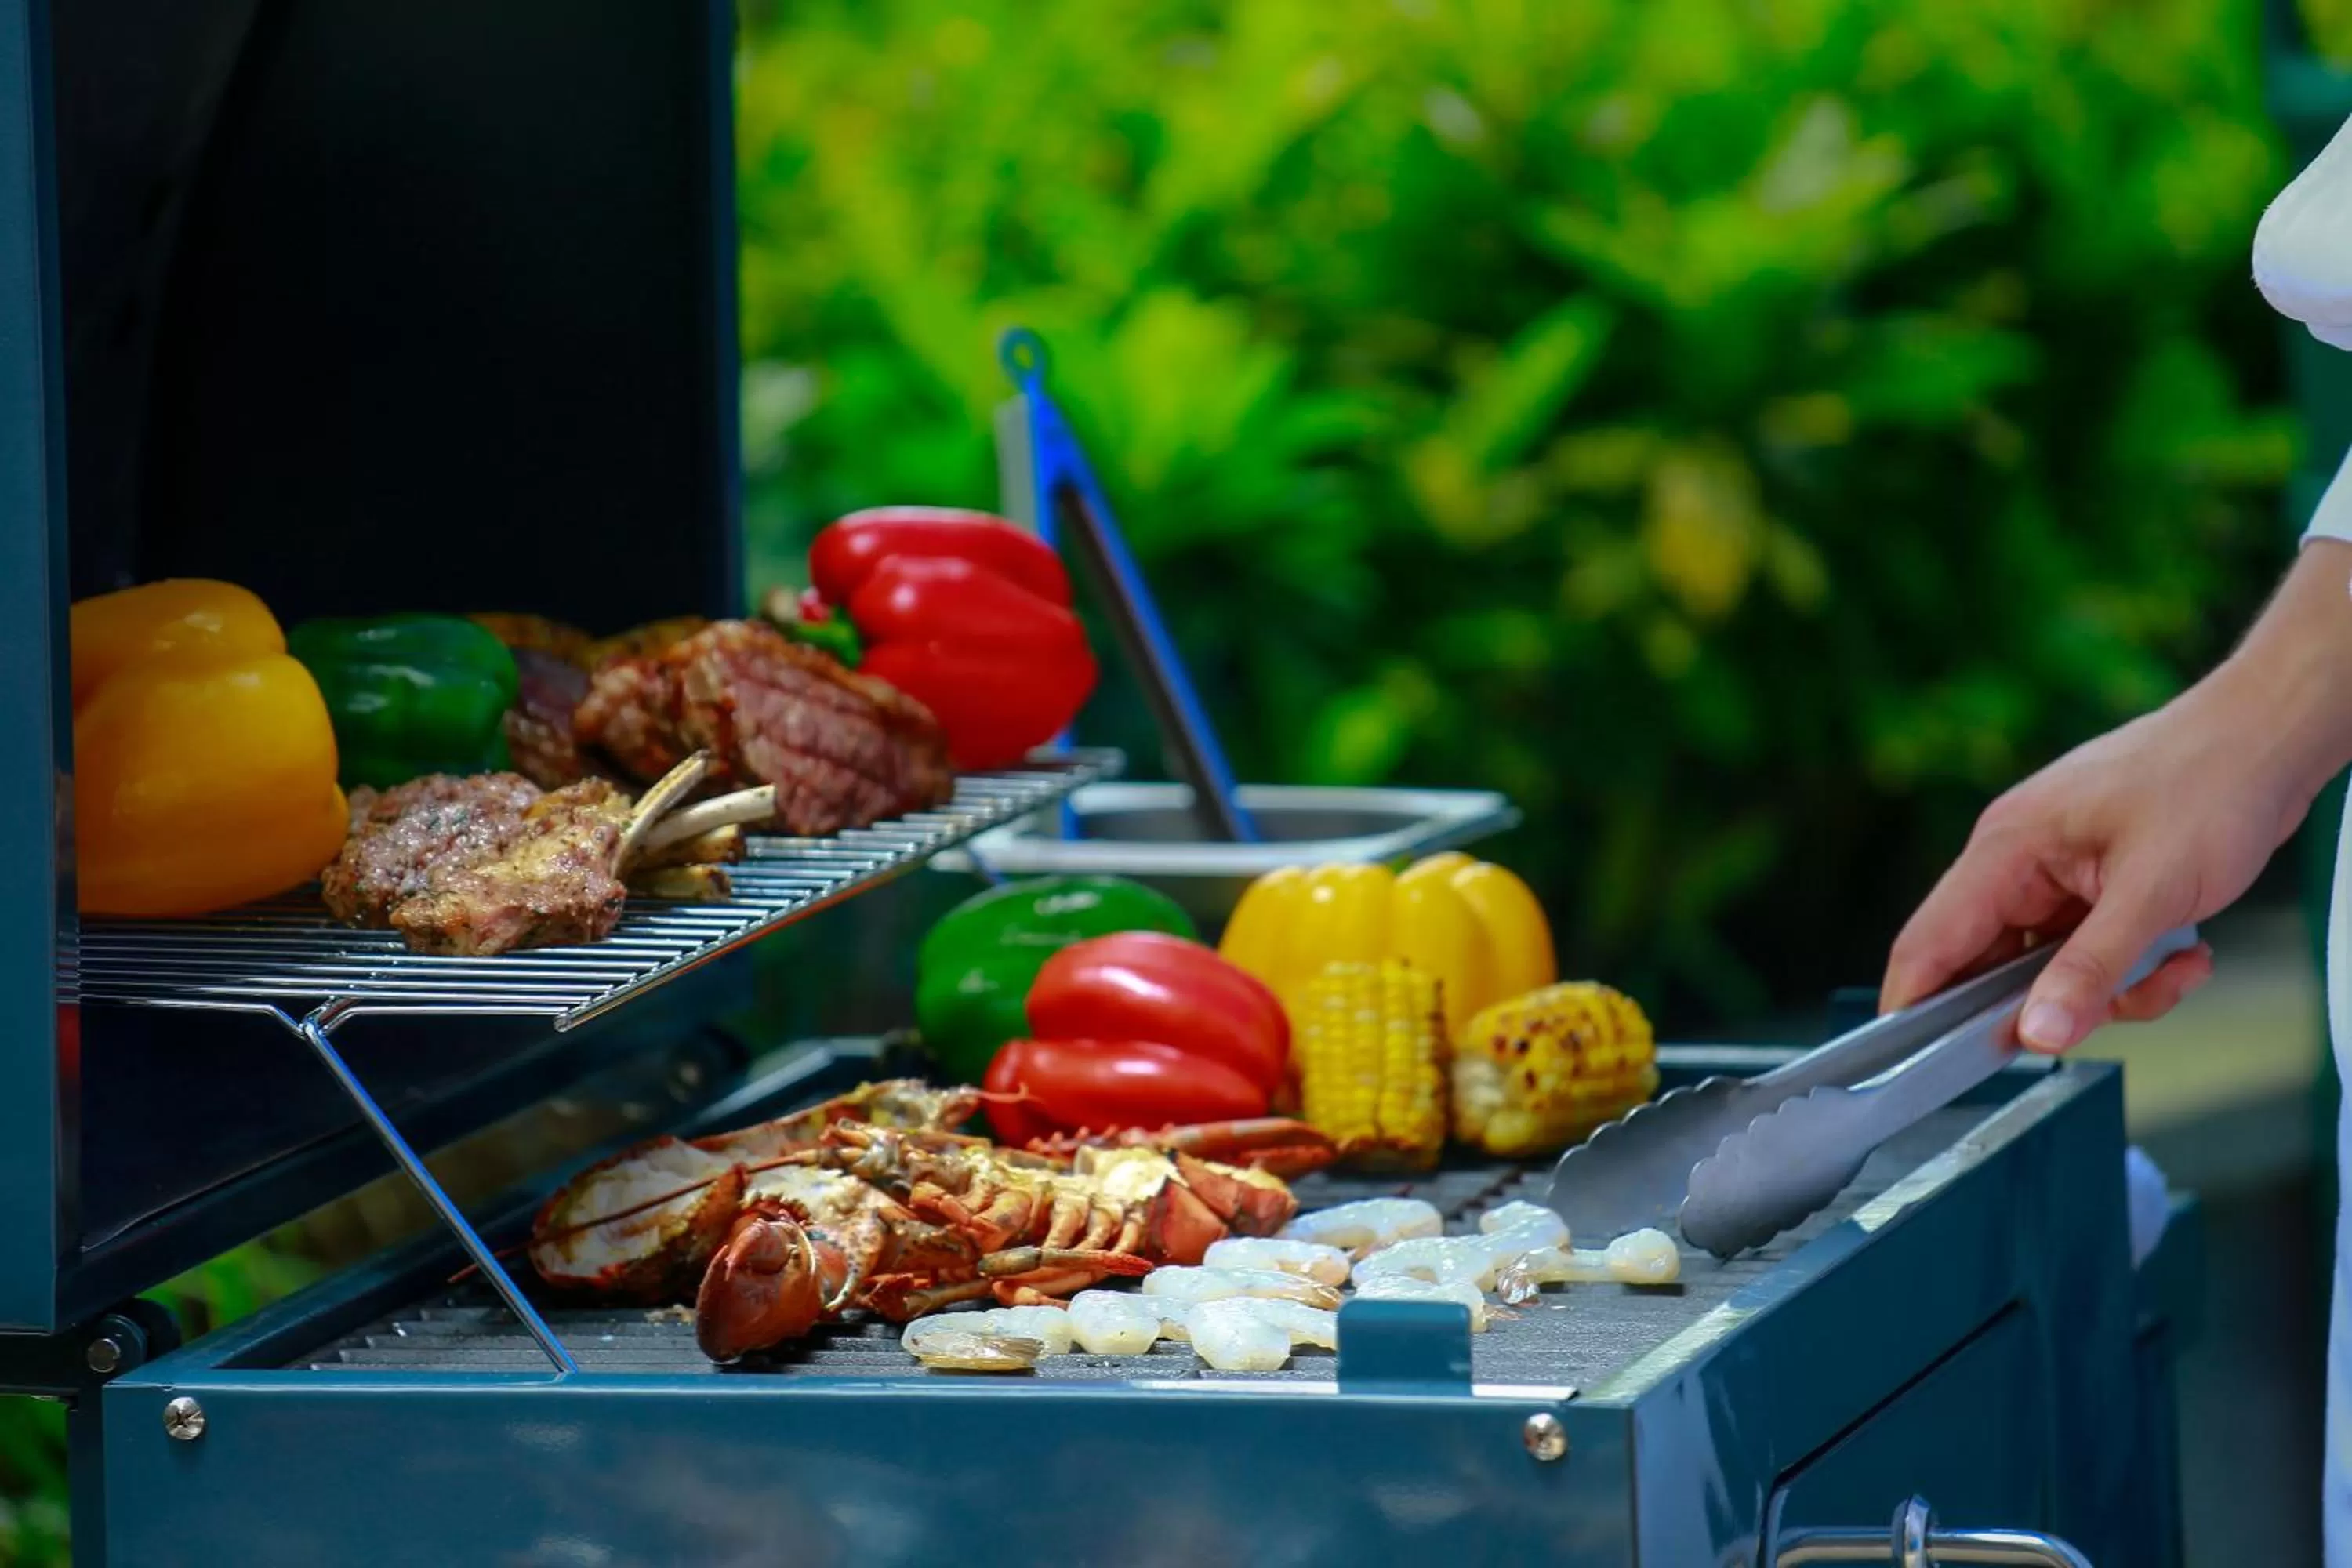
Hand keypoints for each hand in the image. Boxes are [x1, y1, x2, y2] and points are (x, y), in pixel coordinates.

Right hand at [1879, 681, 2302, 1051]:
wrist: (2267, 739)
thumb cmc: (2209, 783)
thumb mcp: (2153, 892)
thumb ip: (2091, 969)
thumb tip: (2038, 1034)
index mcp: (2005, 848)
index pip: (1931, 939)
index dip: (1915, 1004)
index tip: (1923, 1065)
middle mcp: (2017, 862)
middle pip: (1993, 966)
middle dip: (2054, 1002)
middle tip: (2109, 1009)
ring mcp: (2056, 874)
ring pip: (2052, 969)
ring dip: (2113, 988)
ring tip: (2173, 968)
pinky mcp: (2093, 886)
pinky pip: (2091, 954)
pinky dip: (2137, 970)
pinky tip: (2185, 953)